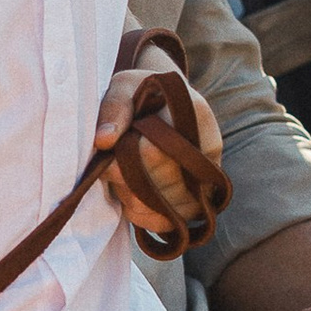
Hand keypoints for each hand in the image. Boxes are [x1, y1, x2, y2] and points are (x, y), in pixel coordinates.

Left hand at [94, 55, 223, 238]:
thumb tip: (103, 140)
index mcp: (195, 116)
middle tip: (108, 167)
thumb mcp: (124, 87)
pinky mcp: (197, 201)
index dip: (125, 159)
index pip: (157, 152)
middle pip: (162, 184)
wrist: (161, 105)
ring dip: (133, 200)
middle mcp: (207, 152)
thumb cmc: (140, 93)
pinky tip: (130, 198)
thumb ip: (114, 109)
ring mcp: (206, 180)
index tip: (106, 152)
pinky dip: (145, 217)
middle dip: (126, 180)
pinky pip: (172, 223)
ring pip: (167, 209)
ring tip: (120, 178)